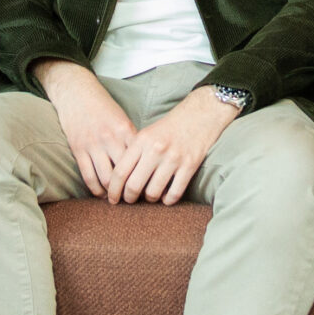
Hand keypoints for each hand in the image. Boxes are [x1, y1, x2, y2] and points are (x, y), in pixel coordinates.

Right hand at [39, 62, 138, 197]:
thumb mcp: (122, 119)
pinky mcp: (78, 149)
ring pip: (107, 178)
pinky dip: (96, 190)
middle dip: (131, 189)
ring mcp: (93, 145)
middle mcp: (110, 138)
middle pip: (126, 173)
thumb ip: (132, 139)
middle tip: (135, 199)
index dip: (146, 176)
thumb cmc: (103, 106)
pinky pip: (88, 176)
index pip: (140, 159)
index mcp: (125, 129)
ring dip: (114, 193)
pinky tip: (102, 194)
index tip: (150, 186)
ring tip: (119, 199)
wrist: (76, 92)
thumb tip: (145, 162)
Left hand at [110, 87, 238, 204]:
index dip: (113, 189)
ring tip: (149, 196)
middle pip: (134, 185)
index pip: (120, 171)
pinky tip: (166, 197)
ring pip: (153, 192)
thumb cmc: (171, 126)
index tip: (112, 198)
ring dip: (149, 199)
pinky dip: (168, 200)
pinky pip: (174, 193)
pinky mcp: (190, 165)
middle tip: (129, 200)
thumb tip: (120, 179)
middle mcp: (156, 149)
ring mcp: (173, 158)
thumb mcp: (147, 133)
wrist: (201, 114)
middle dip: (128, 198)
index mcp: (142, 140)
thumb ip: (134, 153)